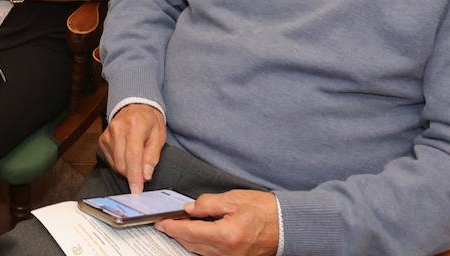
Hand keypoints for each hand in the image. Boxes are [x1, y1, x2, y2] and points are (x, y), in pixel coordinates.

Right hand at [98, 103, 166, 193]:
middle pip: (122, 164)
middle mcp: (118, 129)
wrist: (136, 106)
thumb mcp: (159, 136)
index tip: (137, 191)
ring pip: (115, 165)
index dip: (135, 177)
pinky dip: (120, 164)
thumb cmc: (149, 121)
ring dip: (127, 170)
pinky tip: (127, 156)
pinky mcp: (102, 140)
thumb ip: (152, 156)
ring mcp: (108, 134)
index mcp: (135, 126)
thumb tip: (146, 176)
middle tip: (143, 175)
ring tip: (137, 160)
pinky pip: (110, 161)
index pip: (133, 157)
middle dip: (132, 175)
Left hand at [156, 190, 280, 255]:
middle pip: (191, 245)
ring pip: (199, 252)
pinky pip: (210, 255)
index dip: (172, 227)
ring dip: (188, 240)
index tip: (162, 222)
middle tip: (168, 221)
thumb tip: (189, 208)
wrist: (287, 225)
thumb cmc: (265, 210)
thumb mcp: (235, 198)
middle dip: (177, 233)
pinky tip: (198, 234)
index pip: (189, 233)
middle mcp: (226, 252)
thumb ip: (209, 203)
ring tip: (181, 226)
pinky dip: (200, 245)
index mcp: (226, 235)